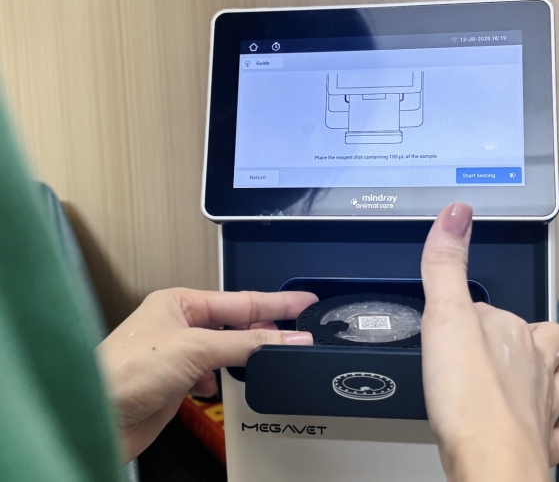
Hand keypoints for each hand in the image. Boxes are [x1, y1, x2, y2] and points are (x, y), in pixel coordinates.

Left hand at [96, 288, 315, 462]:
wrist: (95, 417)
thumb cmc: (126, 371)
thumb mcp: (196, 348)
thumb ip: (246, 344)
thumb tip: (287, 339)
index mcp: (181, 302)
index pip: (240, 300)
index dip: (277, 302)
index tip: (304, 302)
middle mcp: (180, 324)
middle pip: (234, 322)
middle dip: (264, 328)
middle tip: (298, 330)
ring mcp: (177, 353)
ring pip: (224, 348)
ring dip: (245, 354)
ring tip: (271, 354)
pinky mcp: (175, 382)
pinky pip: (211, 372)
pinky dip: (222, 377)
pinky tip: (221, 383)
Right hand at [420, 203, 558, 481]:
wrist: (489, 463)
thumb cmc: (469, 395)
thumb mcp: (446, 316)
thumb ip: (446, 265)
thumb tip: (457, 212)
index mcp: (516, 334)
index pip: (501, 309)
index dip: (481, 310)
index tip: (463, 313)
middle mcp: (538, 367)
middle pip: (550, 339)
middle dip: (536, 338)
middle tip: (512, 341)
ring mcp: (546, 408)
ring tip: (546, 376)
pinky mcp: (543, 447)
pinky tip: (552, 430)